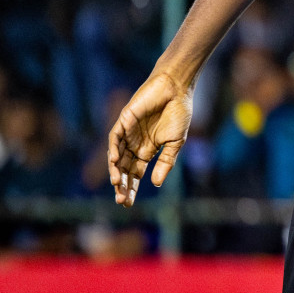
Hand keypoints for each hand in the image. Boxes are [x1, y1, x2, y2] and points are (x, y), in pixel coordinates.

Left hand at [107, 71, 192, 205]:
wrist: (176, 89)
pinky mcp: (124, 121)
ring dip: (116, 170)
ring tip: (117, 184)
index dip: (132, 188)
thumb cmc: (179, 113)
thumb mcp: (176, 142)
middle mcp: (136, 144)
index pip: (136, 174)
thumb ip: (166, 162)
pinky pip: (115, 138)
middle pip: (125, 169)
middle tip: (121, 200)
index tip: (129, 204)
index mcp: (148, 150)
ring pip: (117, 156)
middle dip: (122, 185)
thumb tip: (155, 183)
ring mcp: (128, 133)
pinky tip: (117, 161)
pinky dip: (114, 150)